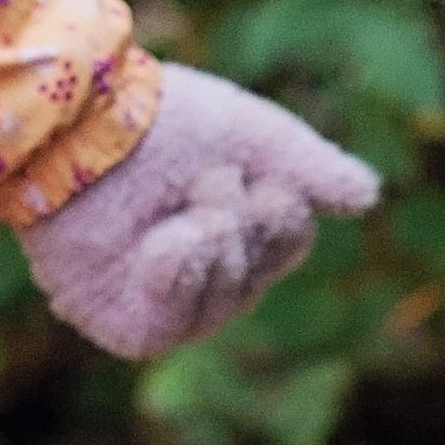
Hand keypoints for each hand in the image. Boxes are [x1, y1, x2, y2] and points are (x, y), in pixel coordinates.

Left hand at [19, 61, 379, 354]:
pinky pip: (171, 321)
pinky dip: (174, 271)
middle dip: (236, 213)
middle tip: (196, 177)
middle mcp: (206, 275)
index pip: (290, 240)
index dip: (277, 206)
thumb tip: (370, 197)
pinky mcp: (124, 326)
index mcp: (236, 229)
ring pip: (224, 295)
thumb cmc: (156, 118)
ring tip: (170, 201)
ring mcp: (166, 306)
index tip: (245, 169)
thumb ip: (308, 165)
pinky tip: (163, 238)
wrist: (75, 118)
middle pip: (260, 269)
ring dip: (206, 235)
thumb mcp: (249, 133)